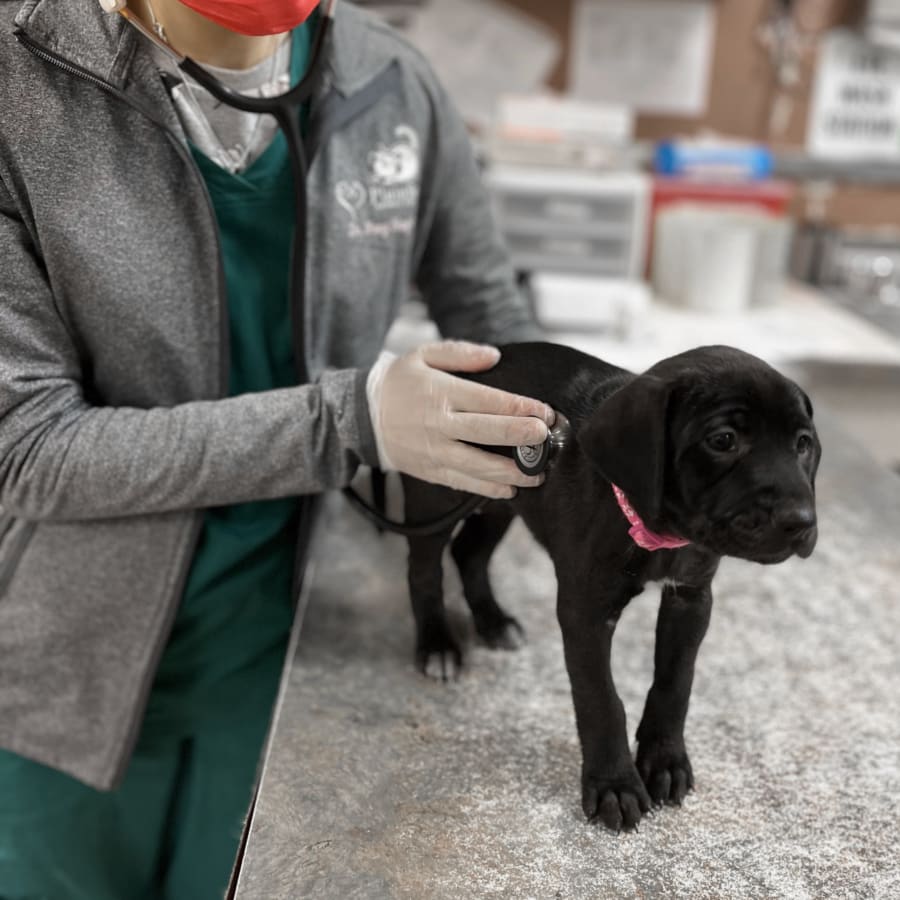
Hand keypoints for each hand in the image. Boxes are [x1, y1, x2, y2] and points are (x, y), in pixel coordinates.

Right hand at [367, 341, 555, 498]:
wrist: (361, 416)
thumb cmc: (398, 382)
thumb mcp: (423, 355)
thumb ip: (460, 353)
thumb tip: (494, 356)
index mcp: (442, 393)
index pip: (490, 401)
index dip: (521, 407)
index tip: (546, 412)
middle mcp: (440, 424)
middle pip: (488, 432)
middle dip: (522, 437)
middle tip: (547, 438)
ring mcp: (434, 451)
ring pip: (478, 465)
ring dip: (511, 472)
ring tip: (538, 473)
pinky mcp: (429, 470)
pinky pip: (462, 482)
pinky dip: (487, 489)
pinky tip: (510, 490)